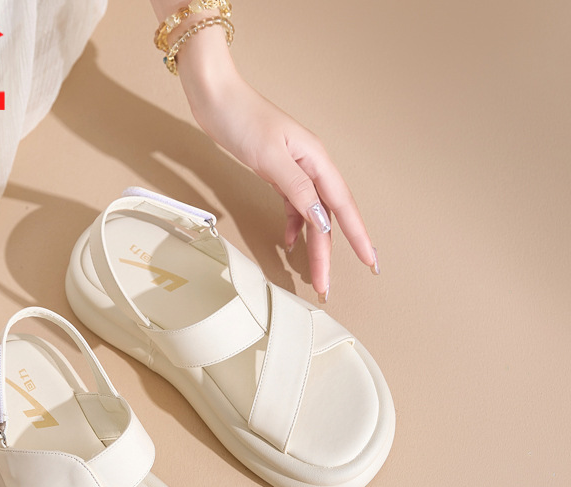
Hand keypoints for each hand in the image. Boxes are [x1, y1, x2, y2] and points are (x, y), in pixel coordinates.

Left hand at [174, 27, 378, 299]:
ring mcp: (295, 172)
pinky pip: (293, 207)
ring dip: (312, 246)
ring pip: (311, 216)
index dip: (358, 236)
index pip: (342, 207)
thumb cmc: (243, 120)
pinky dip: (293, 226)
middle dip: (328, 254)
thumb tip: (322, 220)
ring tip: (313, 274)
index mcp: (316, 161)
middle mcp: (311, 168)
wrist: (217, 98)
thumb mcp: (271, 157)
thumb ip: (298, 190)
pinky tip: (288, 241)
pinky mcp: (277, 174)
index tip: (370, 262)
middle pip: (327, 218)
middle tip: (326, 286)